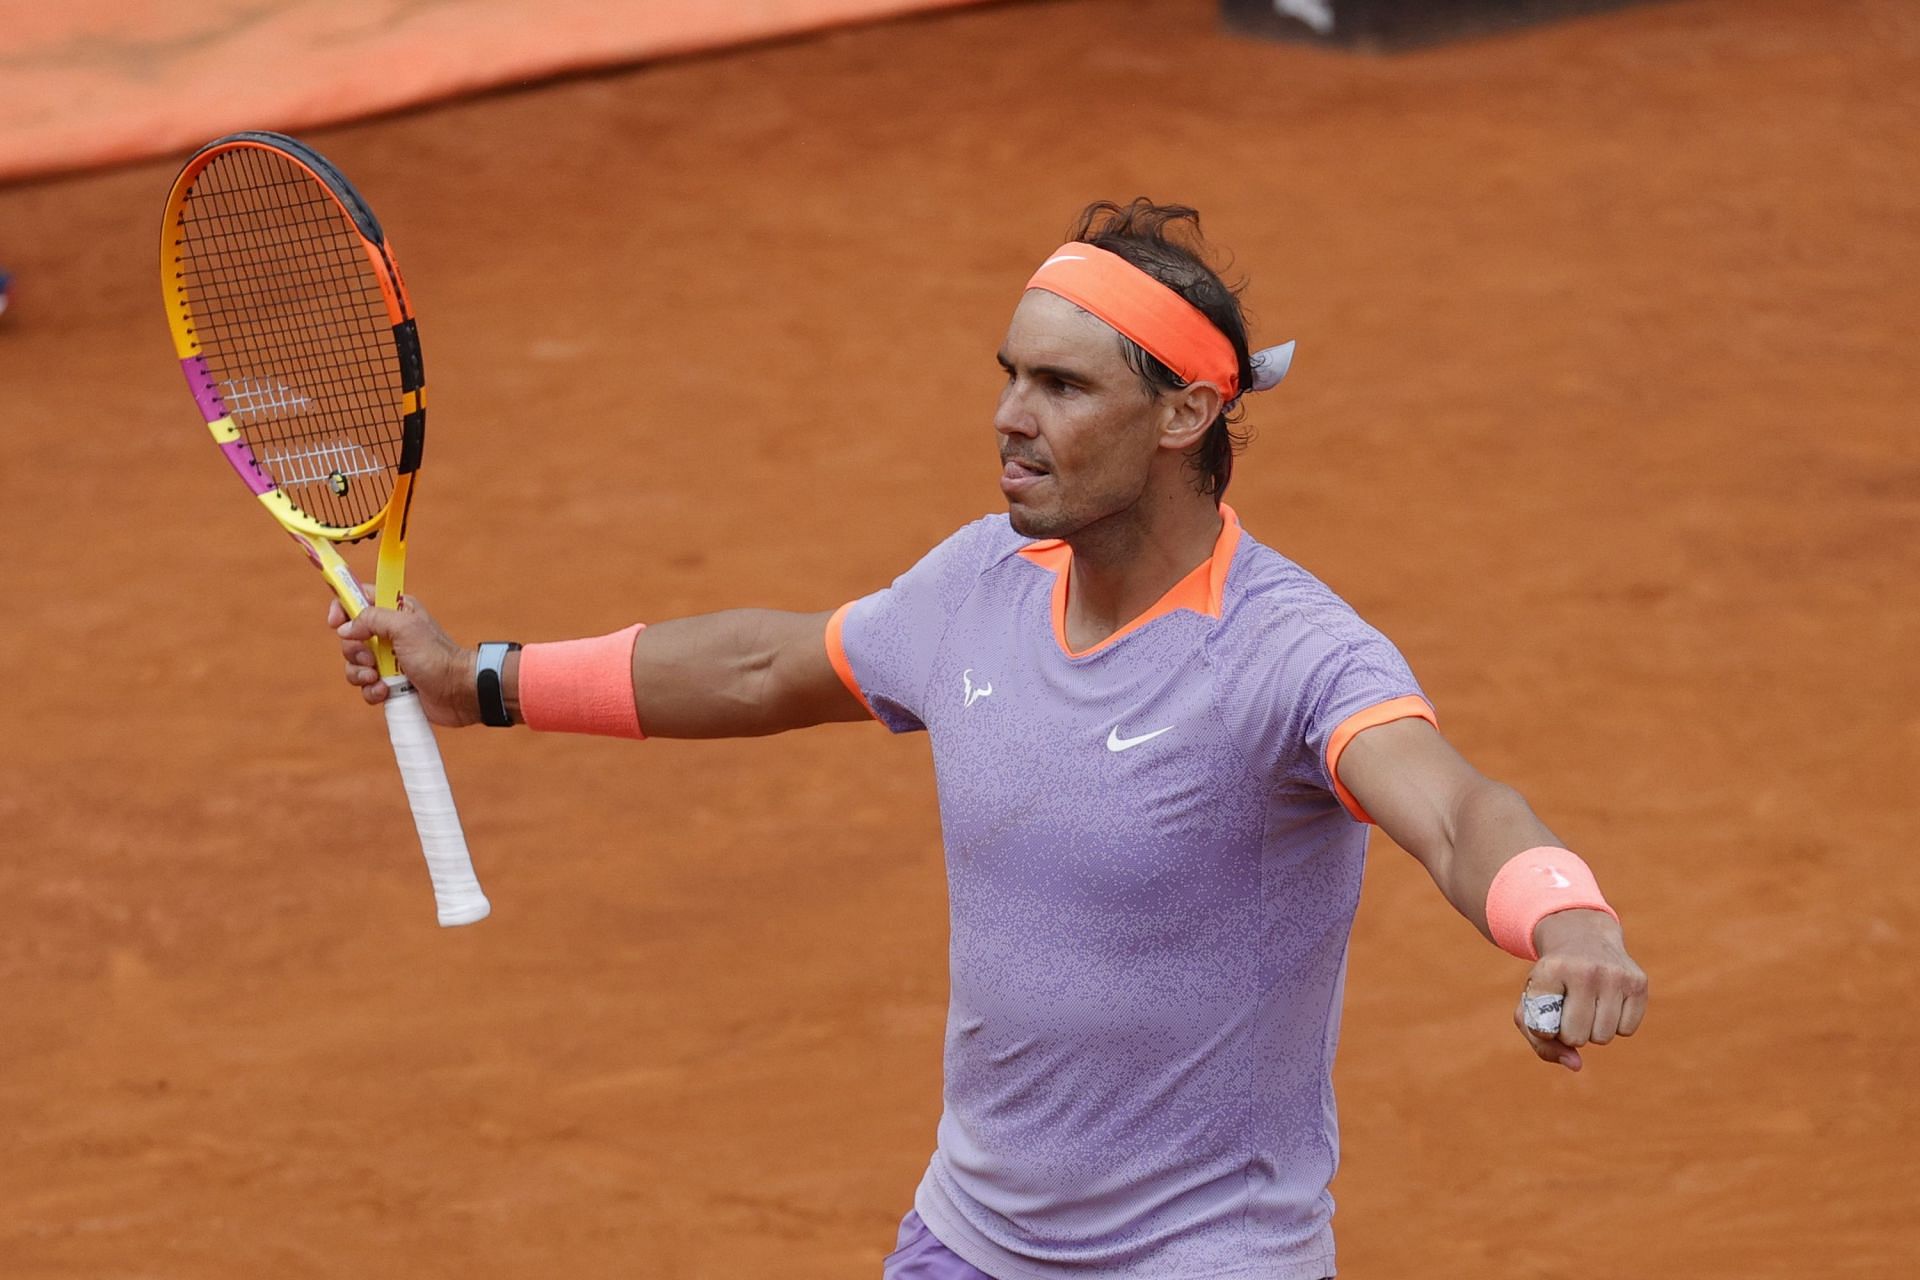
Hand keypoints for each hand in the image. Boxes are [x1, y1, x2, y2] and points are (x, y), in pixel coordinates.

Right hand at [329, 591, 478, 726]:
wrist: (458, 691)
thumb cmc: (436, 656)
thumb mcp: (404, 627)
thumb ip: (371, 619)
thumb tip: (345, 629)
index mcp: (395, 611)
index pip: (358, 598)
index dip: (342, 607)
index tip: (336, 622)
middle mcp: (389, 633)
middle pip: (350, 636)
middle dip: (354, 650)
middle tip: (372, 658)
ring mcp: (389, 660)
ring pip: (354, 664)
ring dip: (361, 674)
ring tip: (380, 678)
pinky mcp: (390, 683)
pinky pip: (365, 686)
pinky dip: (372, 691)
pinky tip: (386, 692)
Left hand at [1514, 909, 1647, 1071]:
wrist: (1583, 936)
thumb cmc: (1553, 979)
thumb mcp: (1531, 1002)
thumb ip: (1540, 1040)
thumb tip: (1576, 1065)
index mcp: (1550, 971)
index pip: (1544, 1029)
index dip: (1544, 1028)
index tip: (1546, 1009)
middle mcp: (1584, 970)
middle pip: (1576, 1038)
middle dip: (1570, 1032)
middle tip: (1568, 1008)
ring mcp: (1615, 975)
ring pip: (1603, 1037)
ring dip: (1593, 1030)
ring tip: (1587, 1004)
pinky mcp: (1638, 982)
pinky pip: (1627, 1030)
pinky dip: (1616, 1025)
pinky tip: (1607, 1001)